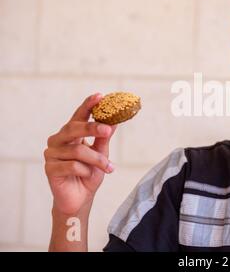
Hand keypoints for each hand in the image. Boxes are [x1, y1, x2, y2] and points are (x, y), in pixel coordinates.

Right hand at [44, 93, 116, 215]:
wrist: (80, 199)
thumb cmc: (89, 174)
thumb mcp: (101, 154)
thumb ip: (104, 138)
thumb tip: (115, 121)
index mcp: (71, 133)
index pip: (79, 115)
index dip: (88, 105)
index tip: (100, 96)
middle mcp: (59, 140)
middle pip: (73, 128)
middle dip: (92, 127)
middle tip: (108, 129)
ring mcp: (52, 154)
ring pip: (77, 150)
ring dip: (96, 160)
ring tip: (108, 167)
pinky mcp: (49, 168)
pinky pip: (71, 165)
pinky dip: (85, 170)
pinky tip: (87, 175)